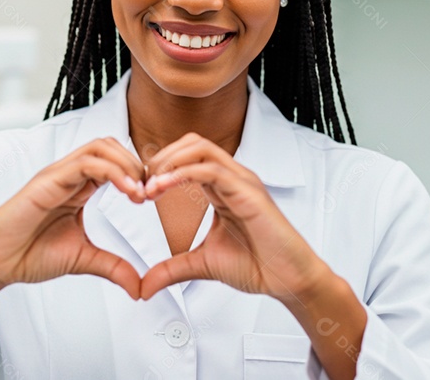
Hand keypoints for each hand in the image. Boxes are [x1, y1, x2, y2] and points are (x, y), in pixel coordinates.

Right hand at [0, 137, 146, 299]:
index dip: (138, 175)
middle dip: (137, 164)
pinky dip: (112, 171)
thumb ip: (113, 267)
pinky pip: (85, 163)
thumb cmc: (30, 255)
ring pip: (101, 147)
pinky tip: (127, 192)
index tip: (153, 200)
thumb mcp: (83, 260)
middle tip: (151, 193)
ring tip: (140, 193)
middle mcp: (69, 175)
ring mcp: (58, 174)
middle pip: (111, 146)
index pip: (115, 162)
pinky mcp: (48, 180)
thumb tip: (140, 288)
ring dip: (127, 164)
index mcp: (78, 187)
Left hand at [139, 133, 331, 304]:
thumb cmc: (258, 266)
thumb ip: (171, 270)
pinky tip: (164, 188)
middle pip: (191, 143)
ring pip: (200, 148)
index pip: (187, 157)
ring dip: (169, 162)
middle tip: (142, 184)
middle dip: (161, 158)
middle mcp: (232, 178)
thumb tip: (144, 286)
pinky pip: (211, 169)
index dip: (159, 169)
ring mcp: (241, 181)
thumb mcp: (201, 265)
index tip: (140, 191)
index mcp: (222, 188)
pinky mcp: (248, 192)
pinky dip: (182, 174)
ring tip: (150, 186)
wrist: (289, 281)